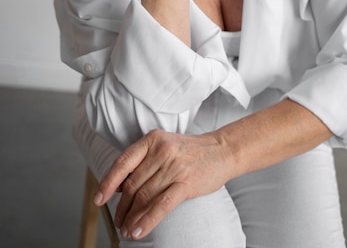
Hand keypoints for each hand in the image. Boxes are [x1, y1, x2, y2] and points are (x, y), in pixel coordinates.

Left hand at [94, 129, 231, 239]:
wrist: (222, 150)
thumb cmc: (191, 151)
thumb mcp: (164, 145)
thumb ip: (143, 160)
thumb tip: (118, 185)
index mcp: (152, 139)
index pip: (123, 162)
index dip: (108, 182)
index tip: (98, 199)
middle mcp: (161, 151)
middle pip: (133, 184)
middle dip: (122, 207)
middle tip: (118, 221)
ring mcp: (174, 166)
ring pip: (144, 197)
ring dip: (132, 218)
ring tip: (126, 230)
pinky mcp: (186, 183)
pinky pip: (161, 205)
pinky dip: (147, 220)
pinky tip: (139, 231)